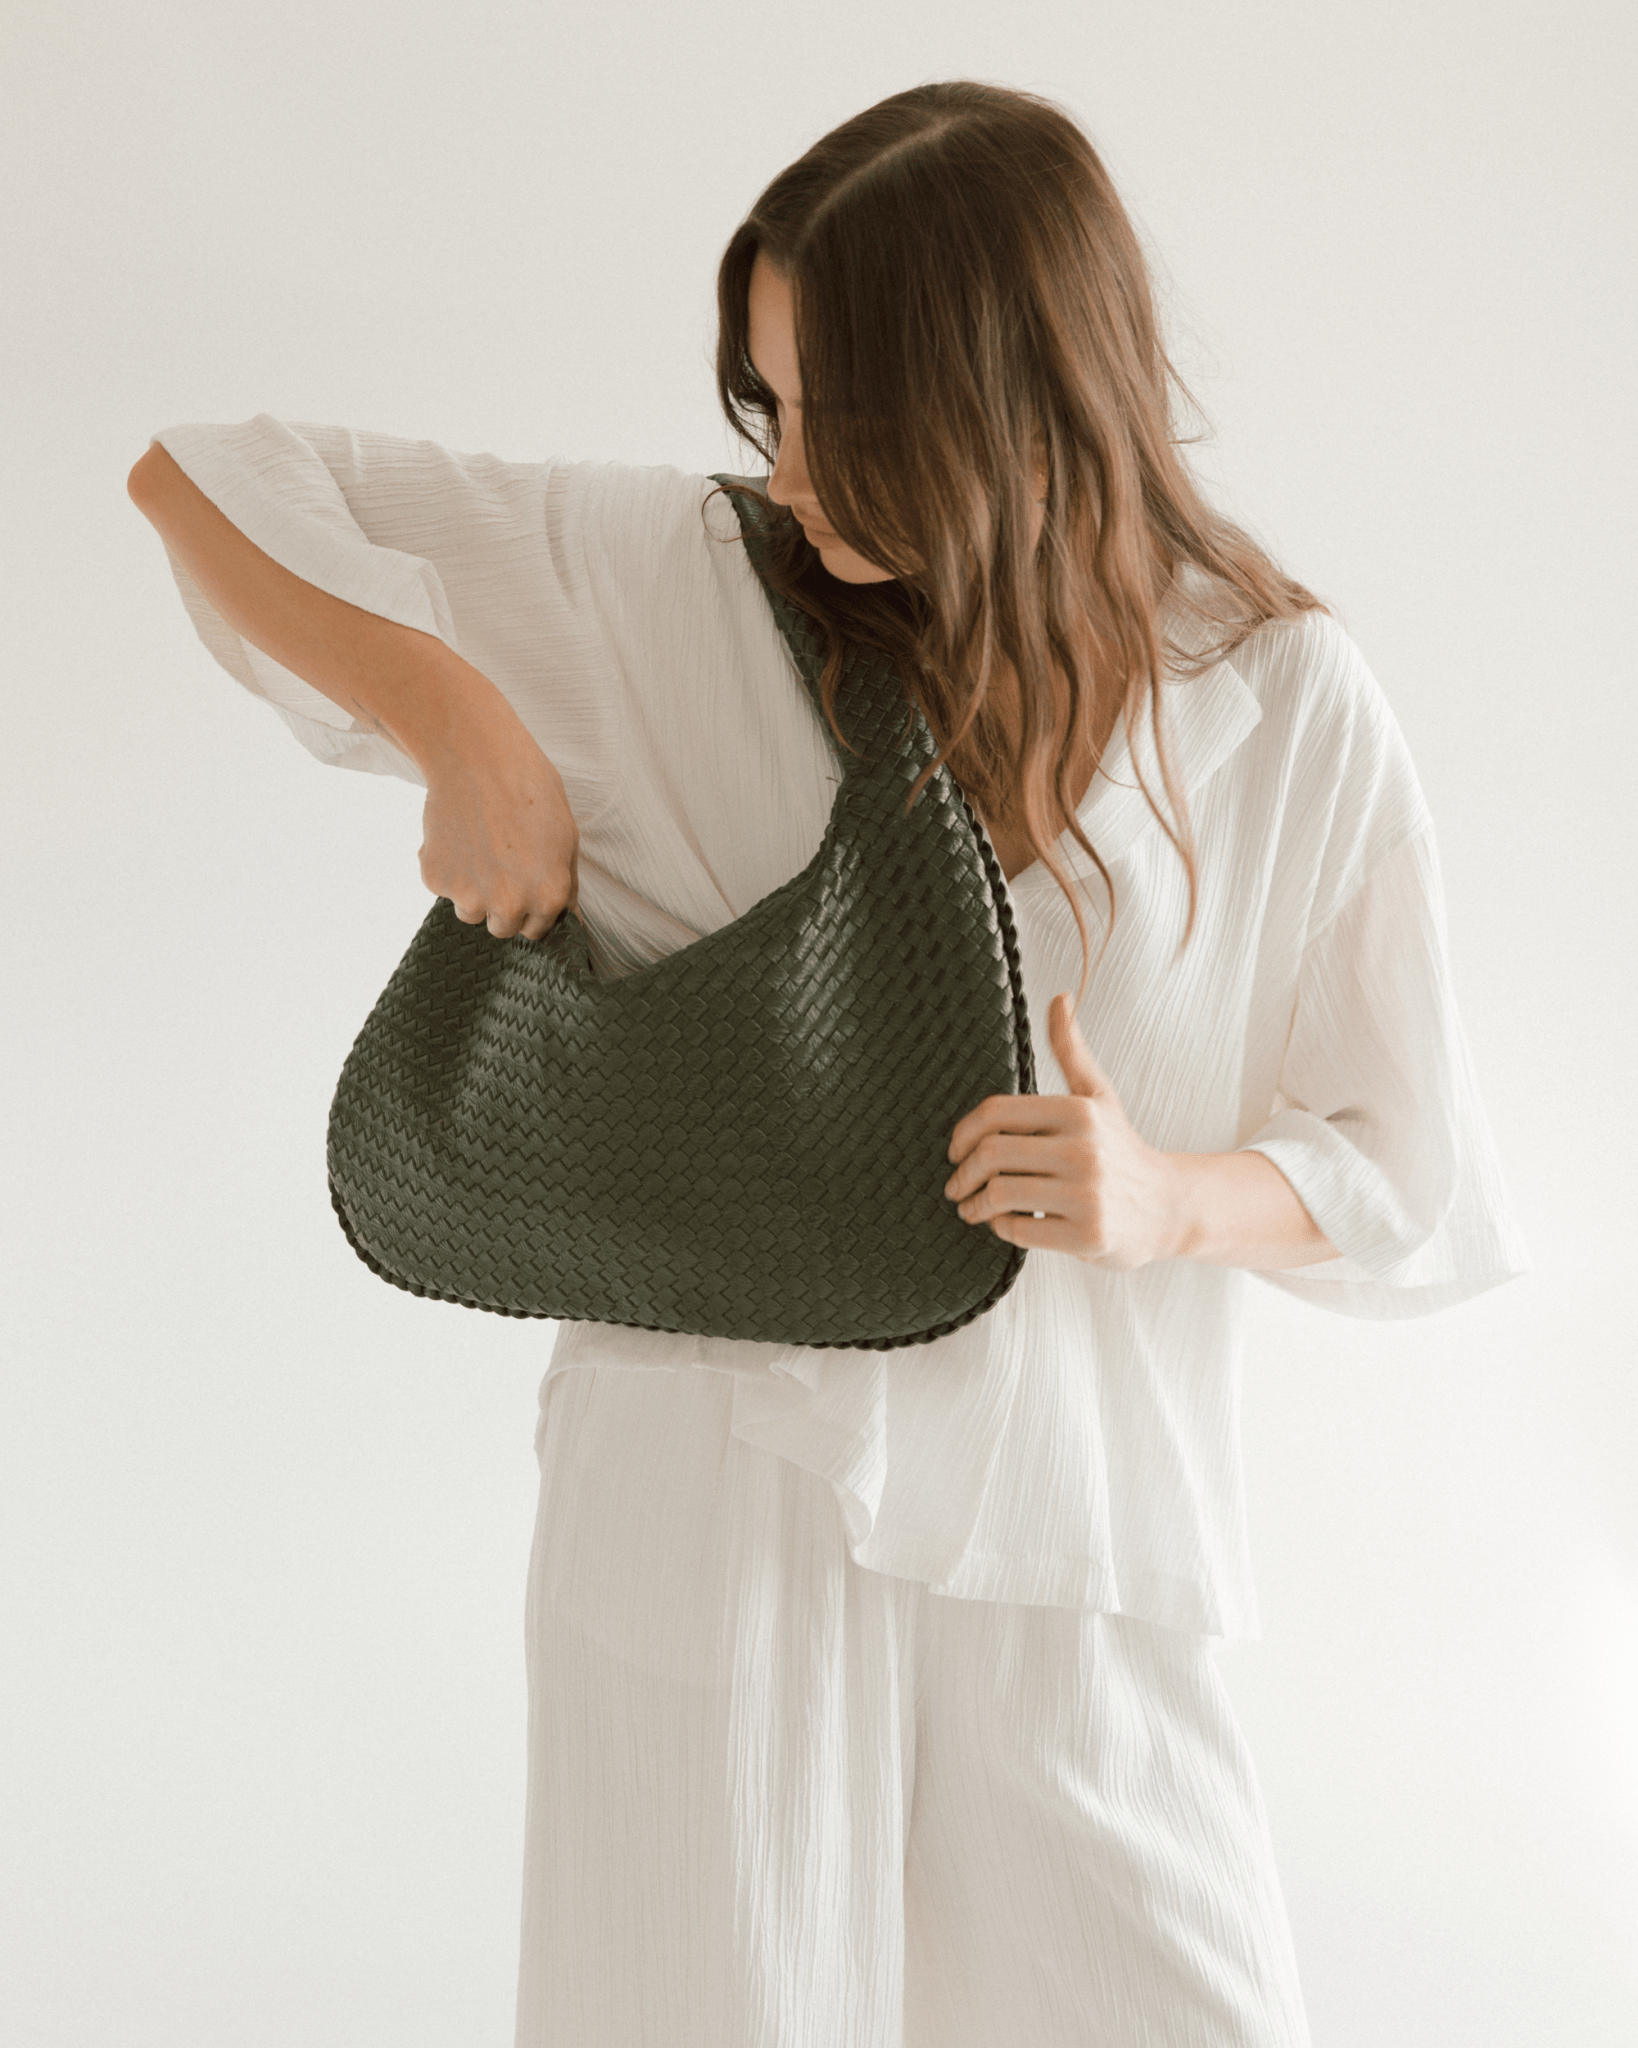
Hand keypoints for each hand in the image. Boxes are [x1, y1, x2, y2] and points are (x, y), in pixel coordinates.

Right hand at [418, 714, 580, 941]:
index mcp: (548, 897)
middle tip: (499, 866)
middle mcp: (510, 905)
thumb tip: (570, 918)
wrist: (478, 758)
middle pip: (503, 928)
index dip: (531, 909)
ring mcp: (470, 896)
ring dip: (473, 891)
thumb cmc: (529, 789)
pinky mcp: (437, 880)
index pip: (537, 931)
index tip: (524, 887)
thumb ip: (565, 884)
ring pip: (471, 912)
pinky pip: (442, 887)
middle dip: (502, 905)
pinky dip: (446, 869)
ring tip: (478, 848)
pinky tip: (457, 835)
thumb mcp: (566, 838)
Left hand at [943, 993, 1185, 1269]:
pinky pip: (1019, 1230)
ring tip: (971, 1208)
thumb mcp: (1098, 1095)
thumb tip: (1060, 997)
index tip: (954, 1150)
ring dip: (975, 1205)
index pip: (996, 1113)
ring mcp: (1087, 1194)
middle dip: (962, 1174)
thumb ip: (1071, 1049)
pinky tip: (1003, 1223)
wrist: (1168, 1208)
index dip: (963, 1133)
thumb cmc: (1121, 1150)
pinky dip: (1001, 1228)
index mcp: (1078, 1111)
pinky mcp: (1088, 1235)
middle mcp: (1083, 1149)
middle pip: (991, 1155)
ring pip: (1000, 1194)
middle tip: (956, 1185)